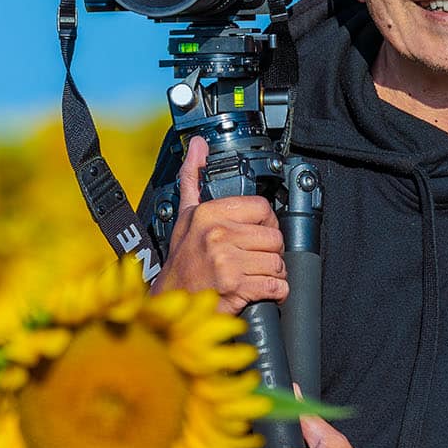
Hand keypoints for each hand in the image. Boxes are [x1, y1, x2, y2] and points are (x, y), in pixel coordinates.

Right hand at [152, 134, 286, 314]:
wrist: (170, 303)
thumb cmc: (181, 262)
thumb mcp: (185, 216)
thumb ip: (193, 178)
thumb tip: (198, 144)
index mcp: (208, 214)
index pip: (261, 207)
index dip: (265, 222)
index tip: (256, 233)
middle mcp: (217, 235)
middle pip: (274, 237)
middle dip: (270, 251)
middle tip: (256, 258)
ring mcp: (226, 261)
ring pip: (277, 262)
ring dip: (273, 273)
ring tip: (257, 275)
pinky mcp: (235, 287)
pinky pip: (275, 286)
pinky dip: (275, 292)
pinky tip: (261, 290)